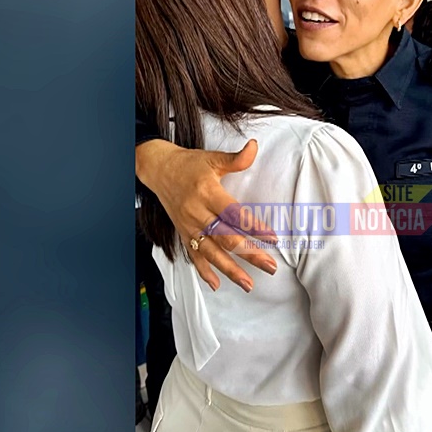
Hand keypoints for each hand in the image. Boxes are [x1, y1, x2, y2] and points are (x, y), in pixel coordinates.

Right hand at [136, 139, 278, 290]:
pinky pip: (194, 256)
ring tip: (248, 283)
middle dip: (249, 254)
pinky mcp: (184, 234)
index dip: (254, 227)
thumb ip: (236, 158)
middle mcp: (197, 212)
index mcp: (207, 192)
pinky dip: (204, 272)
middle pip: (226, 238)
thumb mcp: (212, 158)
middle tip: (270, 266)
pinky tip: (216, 284)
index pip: (234, 213)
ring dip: (231, 270)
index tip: (272, 238)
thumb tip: (254, 147)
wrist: (159, 170)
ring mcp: (189, 226)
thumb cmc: (189, 165)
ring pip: (212, 253)